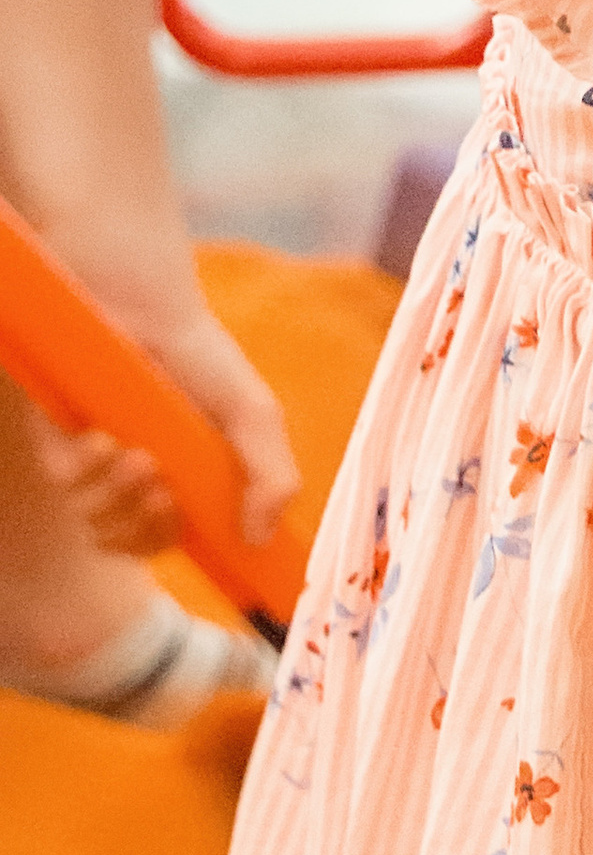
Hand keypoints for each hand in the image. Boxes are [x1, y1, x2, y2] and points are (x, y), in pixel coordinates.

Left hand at [44, 268, 299, 556]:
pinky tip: (106, 438)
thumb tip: (261, 539)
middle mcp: (134, 476)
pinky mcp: (57, 441)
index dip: (192, 548)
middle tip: (165, 492)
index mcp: (182, 476)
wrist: (146, 305)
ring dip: (121, 500)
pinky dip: (89, 472)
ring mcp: (94, 462)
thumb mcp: (256, 415)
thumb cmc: (203, 356)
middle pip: (135, 544)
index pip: (177, 537)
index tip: (208, 549)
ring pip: (97, 523)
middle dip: (151, 531)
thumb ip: (274, 477)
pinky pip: (67, 486)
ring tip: (140, 458)